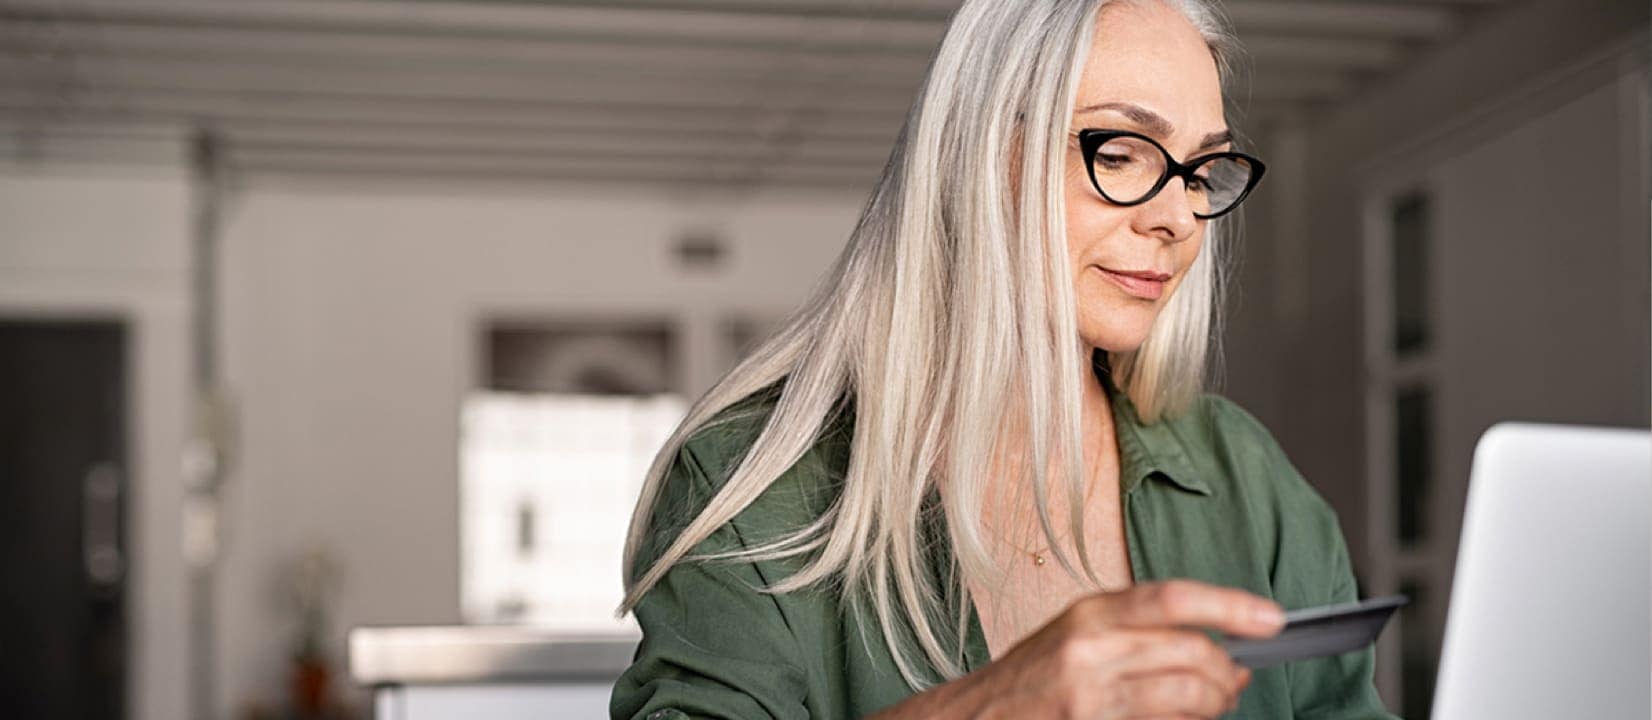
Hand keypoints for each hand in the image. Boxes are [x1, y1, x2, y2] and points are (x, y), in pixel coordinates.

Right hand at [871, 579, 1285, 719]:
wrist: (973, 719)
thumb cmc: (1029, 681)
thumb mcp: (1076, 636)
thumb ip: (1137, 634)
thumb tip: (1217, 645)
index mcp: (1090, 612)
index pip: (1172, 597)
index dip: (1229, 605)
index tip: (1270, 619)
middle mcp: (1090, 644)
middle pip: (1191, 651)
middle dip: (1228, 673)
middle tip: (1234, 684)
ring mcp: (1090, 690)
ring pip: (1187, 693)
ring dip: (1214, 704)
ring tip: (1212, 706)